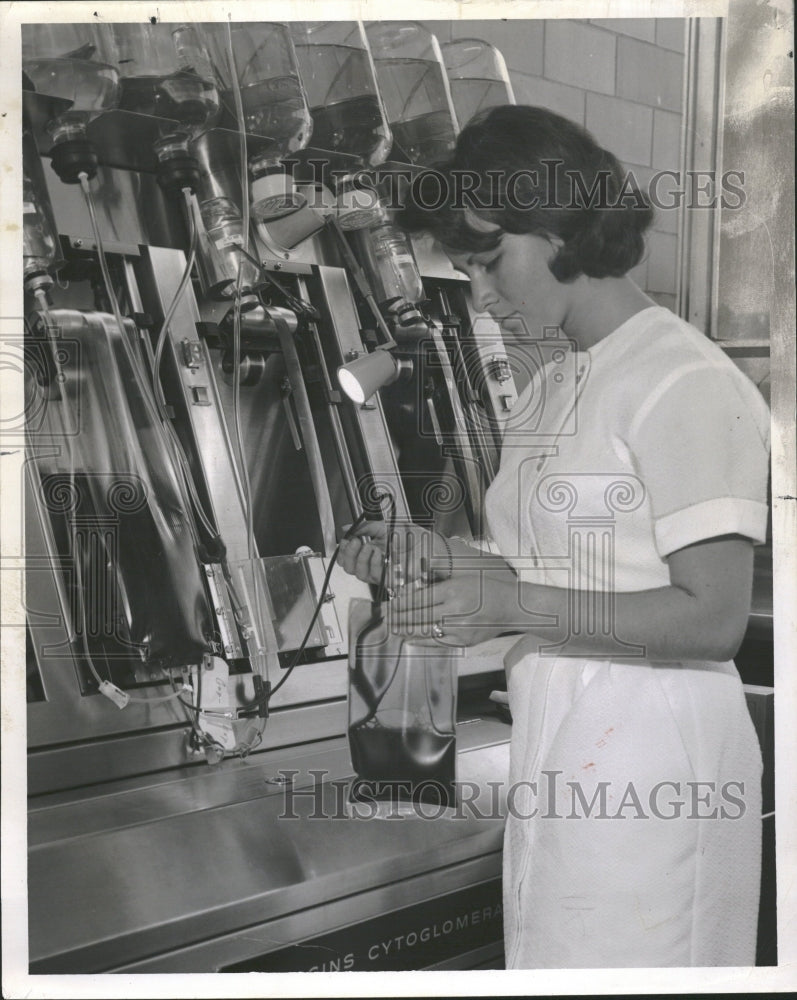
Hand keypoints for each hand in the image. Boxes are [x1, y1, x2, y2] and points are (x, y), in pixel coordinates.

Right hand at [337, 520, 438, 587]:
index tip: (345, 540)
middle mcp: (375, 564)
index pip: (349, 558)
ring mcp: (383, 573)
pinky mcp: (393, 580)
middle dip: (348, 555)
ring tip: (369, 546)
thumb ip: (366, 527)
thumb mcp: (386, 526)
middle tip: (354, 542)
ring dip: (361, 559)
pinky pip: (376, 577)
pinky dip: (375, 564)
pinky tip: (379, 553)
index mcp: (371, 551)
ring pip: (360, 574)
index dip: (342, 551)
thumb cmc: (415, 537)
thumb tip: (347, 528)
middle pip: (350, 568)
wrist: (432, 544)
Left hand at [386, 565, 516, 646]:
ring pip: (425, 630)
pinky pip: (438, 642)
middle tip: (386, 618)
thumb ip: (438, 586)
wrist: (511, 606)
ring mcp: (459, 627)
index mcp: (452, 590)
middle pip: (419, 614)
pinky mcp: (464, 640)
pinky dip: (421, 641)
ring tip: (393, 629)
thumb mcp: (461, 578)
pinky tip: (409, 639)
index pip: (419, 598)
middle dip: (399, 617)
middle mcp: (454, 609)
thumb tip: (413, 593)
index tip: (390, 605)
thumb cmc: (486, 588)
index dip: (401, 603)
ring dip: (406, 630)